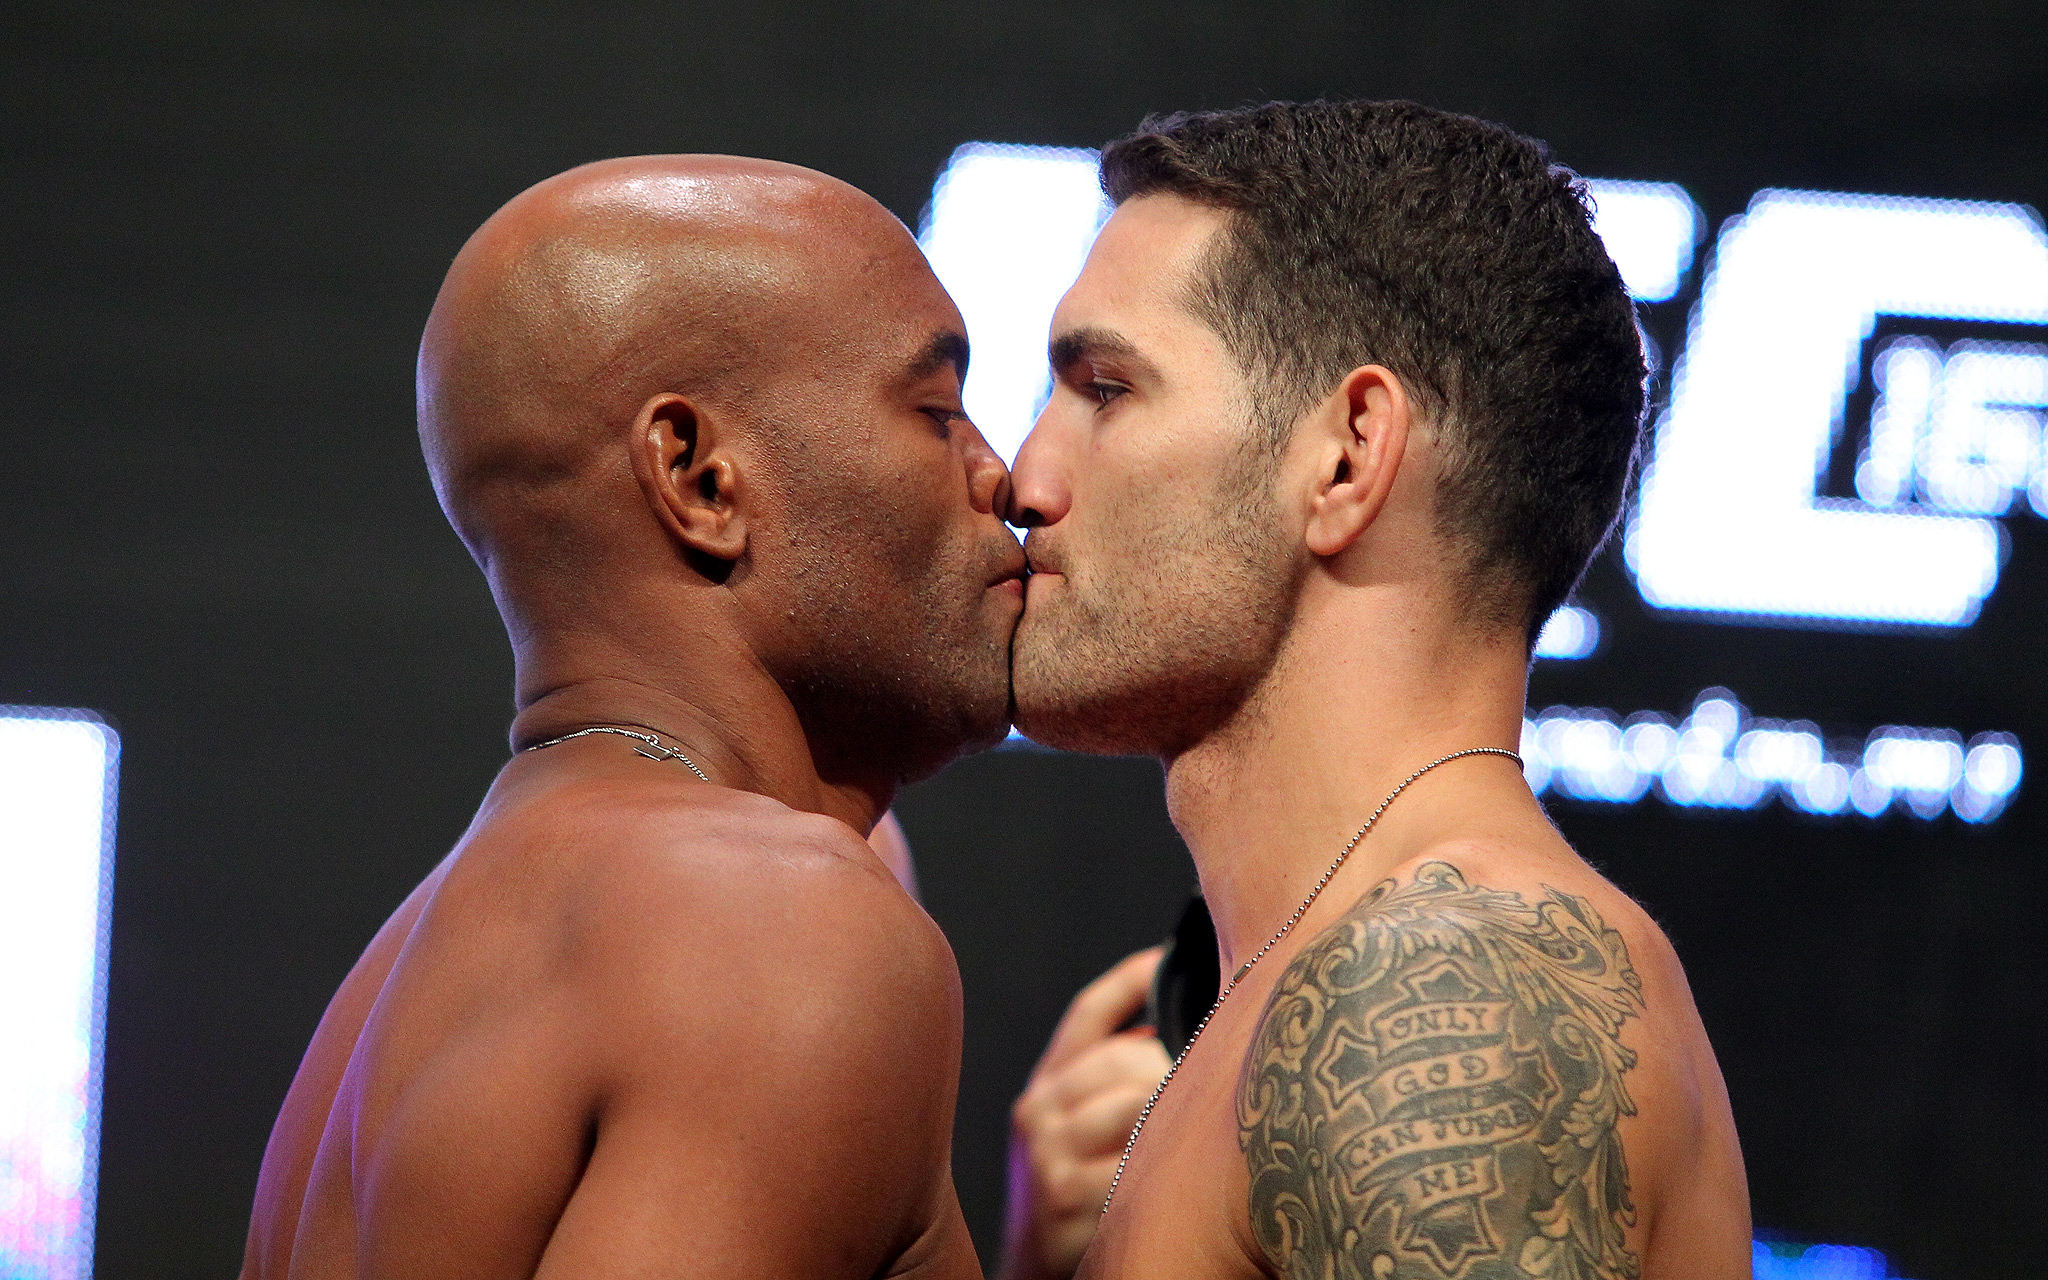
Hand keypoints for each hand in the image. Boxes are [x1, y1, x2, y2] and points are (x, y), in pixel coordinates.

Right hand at [999, 947, 1173, 1279]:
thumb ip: (1111, 1080)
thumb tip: (1185, 1029)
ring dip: (1175, 1110)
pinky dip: (1163, 1161)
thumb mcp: (1077, 1128)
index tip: (1171, 957)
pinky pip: (1134, 1161)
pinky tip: (1181, 1166)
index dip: (1132, 980)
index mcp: (1045, 1085)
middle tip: (1216, 1072)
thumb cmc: (1075, 1190)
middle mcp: (1039, 1111)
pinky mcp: (1067, 1198)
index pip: (1088, 1013)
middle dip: (1174, 1062)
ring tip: (1203, 1122)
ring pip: (1134, 1103)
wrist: (1034, 1267)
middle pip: (1122, 1057)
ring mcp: (1050, 1154)